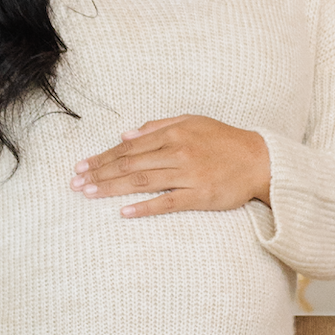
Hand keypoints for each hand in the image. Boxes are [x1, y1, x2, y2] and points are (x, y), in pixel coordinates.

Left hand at [72, 115, 271, 217]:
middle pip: (130, 164)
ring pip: (142, 181)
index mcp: (173, 133)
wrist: (259, 160)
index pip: (128, 147)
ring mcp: (188, 174)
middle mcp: (177, 152)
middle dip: (99, 174)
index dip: (102, 157)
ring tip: (89, 195)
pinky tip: (124, 212)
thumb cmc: (224, 141)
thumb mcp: (192, 122)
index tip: (81, 166)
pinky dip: (145, 207)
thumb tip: (125, 134)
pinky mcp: (199, 195)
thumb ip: (158, 127)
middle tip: (75, 184)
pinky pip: (167, 202)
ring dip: (112, 188)